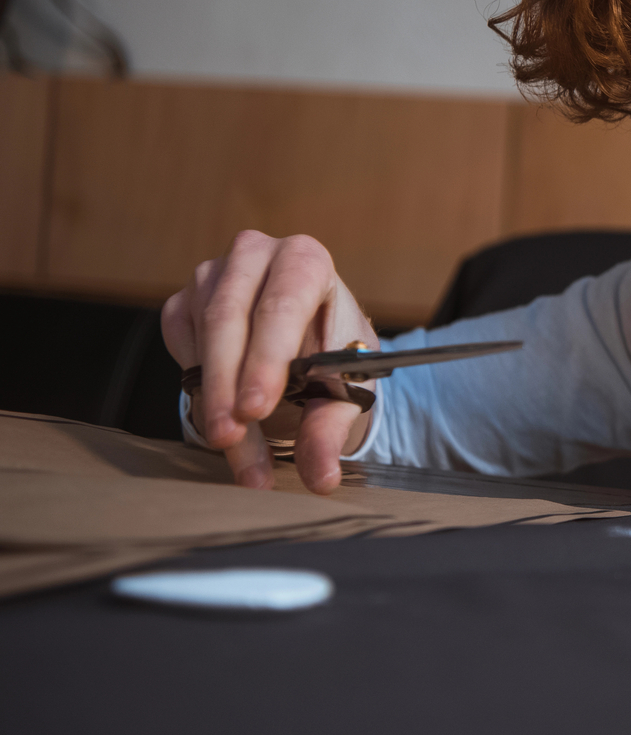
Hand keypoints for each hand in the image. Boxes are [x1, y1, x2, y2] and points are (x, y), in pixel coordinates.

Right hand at [161, 230, 378, 494]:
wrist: (309, 335)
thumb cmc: (334, 350)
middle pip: (228, 319)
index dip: (266, 359)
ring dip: (212, 399)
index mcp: (306, 260)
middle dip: (227, 385)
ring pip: (201, 339)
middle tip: (230, 438)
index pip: (282, 304)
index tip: (256, 408)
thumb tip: (321, 478)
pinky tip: (221, 414)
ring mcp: (212, 275)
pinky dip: (198, 389)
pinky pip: (181, 349)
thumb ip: (331, 429)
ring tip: (231, 445)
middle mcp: (255, 256)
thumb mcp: (346, 386)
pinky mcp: (183, 303)